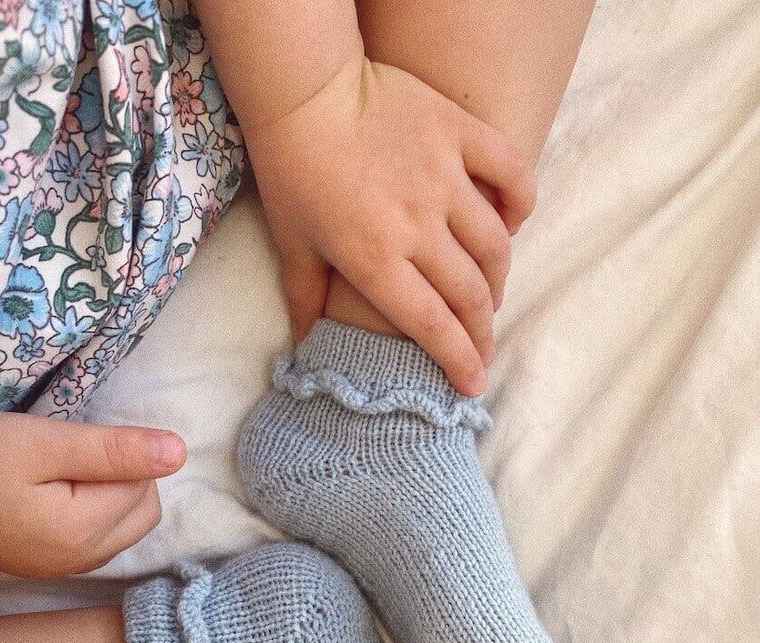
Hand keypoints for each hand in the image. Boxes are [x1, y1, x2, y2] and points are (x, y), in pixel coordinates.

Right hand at [0, 413, 185, 578]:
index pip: (146, 487)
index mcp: (85, 535)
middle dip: (123, 477)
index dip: (119, 455)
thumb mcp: (43, 444)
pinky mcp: (47, 564)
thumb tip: (179, 452)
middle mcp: (82, 562)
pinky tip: (56, 492)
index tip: (74, 445)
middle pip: (144, 512)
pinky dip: (92, 510)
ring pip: (124, 525)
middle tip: (69, 456)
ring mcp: (64, 568)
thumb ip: (114, 450)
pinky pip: (97, 536)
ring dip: (108, 493)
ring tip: (59, 471)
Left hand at [243, 52, 536, 395]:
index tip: (474, 383)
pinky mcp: (460, 134)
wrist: (305, 89)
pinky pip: (511, 173)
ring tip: (488, 293)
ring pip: (494, 245)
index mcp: (374, 258)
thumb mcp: (293, 244)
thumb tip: (307, 347)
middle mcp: (416, 225)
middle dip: (481, 330)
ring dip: (497, 278)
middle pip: (469, 294)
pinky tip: (510, 223)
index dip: (457, 360)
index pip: (431, 325)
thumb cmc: (293, 172)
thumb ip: (306, 299)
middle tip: (482, 344)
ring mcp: (444, 178)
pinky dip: (519, 203)